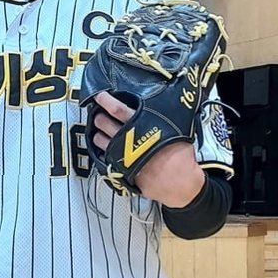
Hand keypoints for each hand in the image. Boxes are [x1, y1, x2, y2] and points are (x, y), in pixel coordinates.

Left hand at [92, 92, 205, 207]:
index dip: (106, 100)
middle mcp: (128, 138)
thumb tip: (165, 100)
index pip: (117, 108)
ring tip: (102, 129)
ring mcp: (121, 154)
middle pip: (103, 122)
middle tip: (99, 111)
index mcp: (142, 125)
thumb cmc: (179, 157)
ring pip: (99, 138)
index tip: (100, 95)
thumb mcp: (177, 128)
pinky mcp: (119, 167)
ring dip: (98, 132)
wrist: (178, 183)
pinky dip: (102, 149)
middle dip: (98, 115)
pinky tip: (107, 146)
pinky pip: (103, 155)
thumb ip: (165, 114)